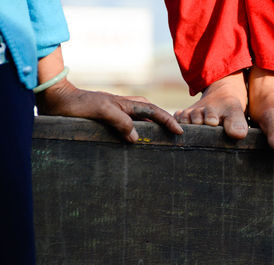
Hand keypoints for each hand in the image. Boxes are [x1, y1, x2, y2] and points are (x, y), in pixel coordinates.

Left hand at [35, 79, 183, 141]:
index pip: (153, 112)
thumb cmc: (78, 104)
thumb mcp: (100, 110)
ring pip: (140, 118)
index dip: (167, 121)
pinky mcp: (108, 118)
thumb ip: (119, 121)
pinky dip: (137, 130)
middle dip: (164, 120)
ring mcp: (116, 112)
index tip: (179, 131)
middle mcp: (123, 107)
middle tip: (175, 132)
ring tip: (160, 136)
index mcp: (125, 104)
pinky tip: (135, 138)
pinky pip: (128, 124)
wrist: (58, 98)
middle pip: (151, 112)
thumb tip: (136, 137)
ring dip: (152, 125)